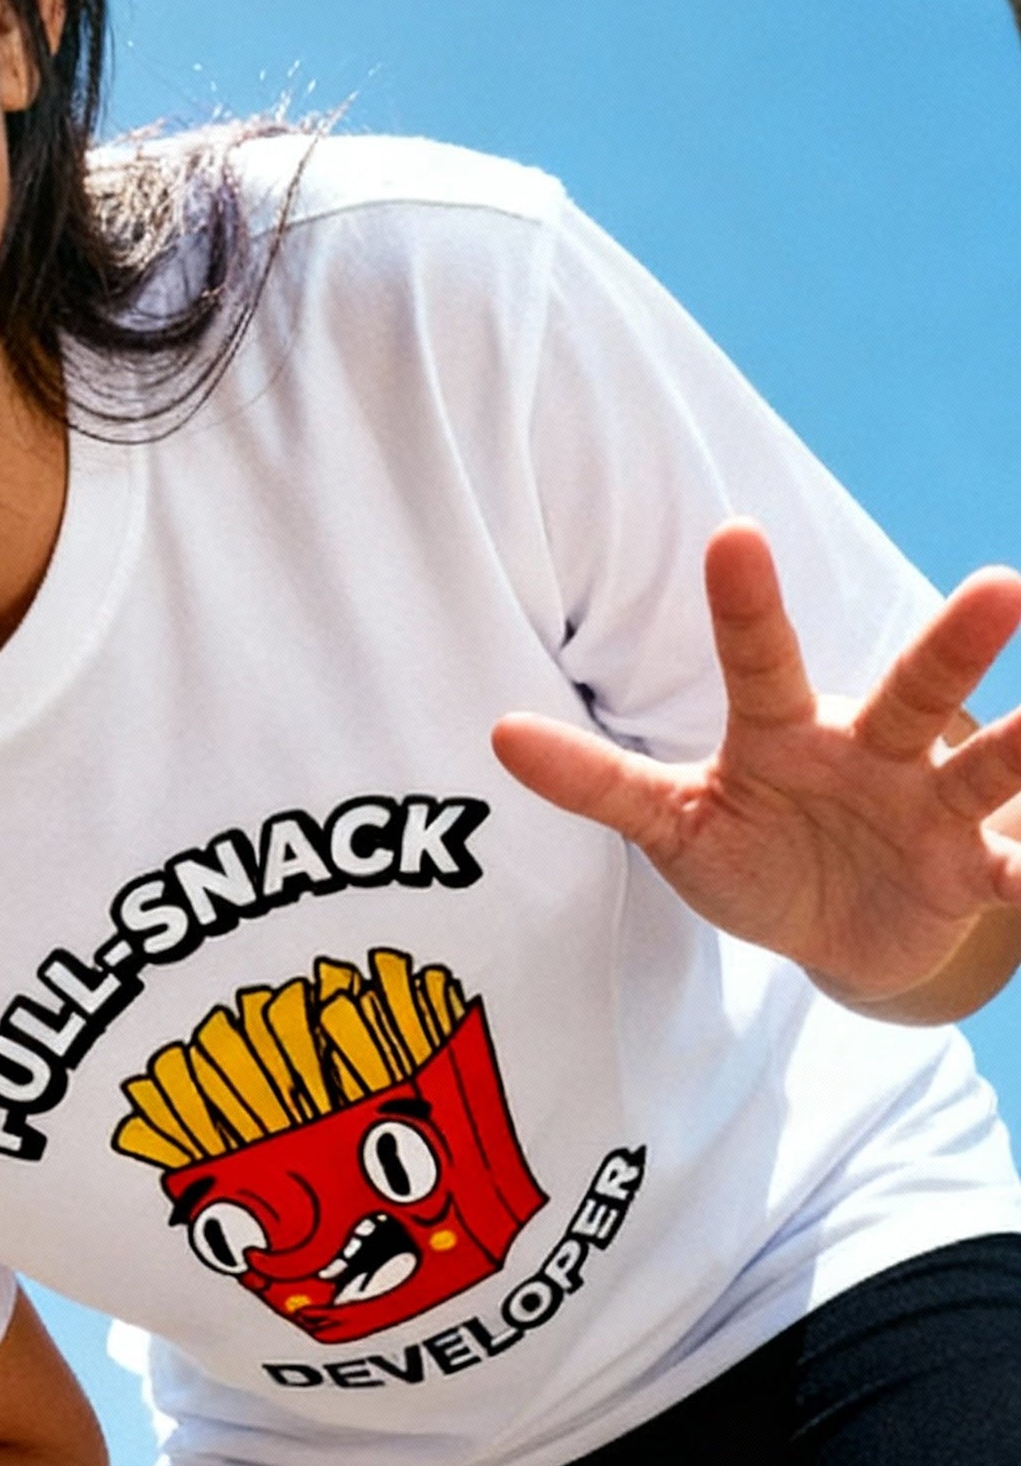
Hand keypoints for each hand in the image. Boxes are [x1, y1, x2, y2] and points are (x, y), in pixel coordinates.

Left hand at [492, 520, 1020, 1016]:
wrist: (834, 932)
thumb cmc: (748, 857)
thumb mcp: (672, 825)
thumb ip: (599, 783)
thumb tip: (497, 734)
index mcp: (782, 734)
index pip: (760, 662)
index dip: (745, 605)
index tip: (733, 532)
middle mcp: (868, 751)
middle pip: (911, 690)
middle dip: (954, 642)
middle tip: (1005, 586)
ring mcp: (926, 807)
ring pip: (978, 765)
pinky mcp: (968, 870)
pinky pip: (1010, 867)